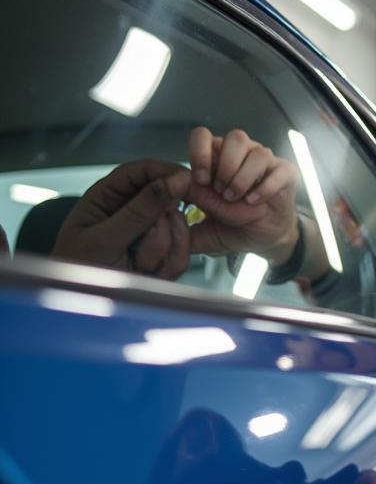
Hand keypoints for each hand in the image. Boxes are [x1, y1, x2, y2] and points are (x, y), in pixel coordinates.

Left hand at [51, 160, 191, 278]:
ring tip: (132, 263)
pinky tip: (145, 273)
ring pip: (177, 230)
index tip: (188, 180)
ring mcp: (151, 234)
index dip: (166, 171)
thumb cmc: (79, 272)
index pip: (142, 170)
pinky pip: (182, 255)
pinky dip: (165, 267)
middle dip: (159, 224)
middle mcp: (132, 212)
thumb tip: (176, 181)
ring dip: (157, 250)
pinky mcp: (164, 256)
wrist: (82, 313)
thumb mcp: (105, 238)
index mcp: (108, 197)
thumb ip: (140, 209)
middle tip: (141, 241)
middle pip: (166, 201)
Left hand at [185, 126, 300, 263]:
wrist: (264, 239)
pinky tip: (254, 202)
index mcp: (218, 158)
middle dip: (226, 167)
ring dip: (243, 178)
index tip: (201, 181)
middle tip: (222, 193)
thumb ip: (183, 220)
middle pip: (235, 138)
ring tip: (237, 198)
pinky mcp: (286, 174)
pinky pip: (279, 171)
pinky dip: (264, 188)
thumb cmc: (233, 226)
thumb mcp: (202, 227)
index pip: (203, 136)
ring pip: (258, 152)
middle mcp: (242, 154)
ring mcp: (266, 162)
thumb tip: (164, 205)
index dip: (200, 154)